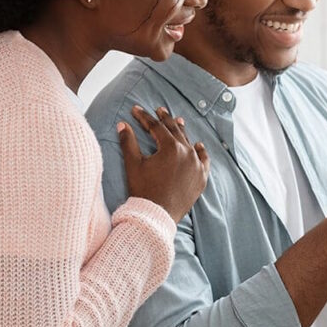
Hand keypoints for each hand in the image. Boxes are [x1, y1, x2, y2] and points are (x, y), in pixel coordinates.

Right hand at [119, 105, 208, 220]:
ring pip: (189, 143)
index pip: (156, 127)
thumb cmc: (143, 190)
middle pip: (175, 131)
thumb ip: (128, 142)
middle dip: (165, 119)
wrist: (157, 216)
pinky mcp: (201, 177)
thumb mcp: (133, 165)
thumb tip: (122, 124)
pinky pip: (204, 160)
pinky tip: (198, 145)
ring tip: (178, 121)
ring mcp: (196, 165)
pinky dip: (200, 152)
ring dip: (182, 132)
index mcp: (170, 148)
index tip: (136, 110)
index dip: (144, 117)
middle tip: (159, 110)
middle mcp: (187, 153)